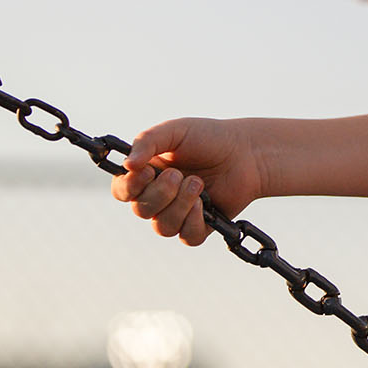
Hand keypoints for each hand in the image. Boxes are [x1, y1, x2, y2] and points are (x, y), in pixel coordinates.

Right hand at [110, 117, 264, 245]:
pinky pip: (186, 236)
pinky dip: (193, 221)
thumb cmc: (208, 138)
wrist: (246, 152)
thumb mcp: (175, 131)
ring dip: (180, 205)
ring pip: (162, 227)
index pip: (122, 191)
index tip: (148, 172)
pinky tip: (205, 203)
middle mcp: (158, 197)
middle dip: (160, 193)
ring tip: (198, 183)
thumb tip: (127, 165)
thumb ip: (147, 141)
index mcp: (146, 174)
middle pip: (141, 211)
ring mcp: (178, 213)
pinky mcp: (199, 226)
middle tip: (179, 174)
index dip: (129, 187)